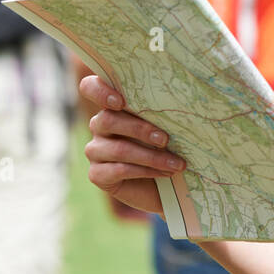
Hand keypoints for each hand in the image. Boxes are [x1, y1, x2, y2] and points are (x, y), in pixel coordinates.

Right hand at [80, 74, 185, 216]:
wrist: (162, 185)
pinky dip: (146, 171)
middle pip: (108, 120)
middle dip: (141, 129)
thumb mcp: (165, 126)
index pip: (90, 87)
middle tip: (166, 139)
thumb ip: (162, 113)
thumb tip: (182, 101)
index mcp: (112, 106)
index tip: (121, 102)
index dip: (100, 91)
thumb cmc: (165, 147)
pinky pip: (119, 170)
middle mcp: (99, 125)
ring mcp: (95, 150)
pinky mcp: (97, 175)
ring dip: (152, 157)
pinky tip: (166, 173)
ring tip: (176, 163)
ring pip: (119, 149)